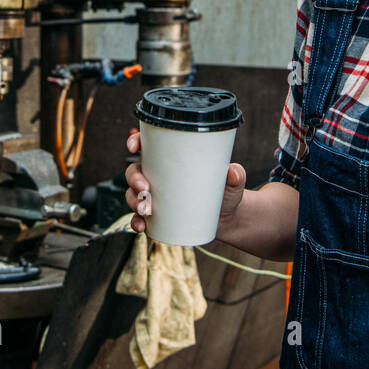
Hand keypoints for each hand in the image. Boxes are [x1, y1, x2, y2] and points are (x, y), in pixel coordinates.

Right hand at [124, 128, 246, 234]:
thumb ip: (236, 176)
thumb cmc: (226, 192)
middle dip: (134, 179)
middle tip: (146, 189)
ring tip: (146, 210)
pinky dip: (136, 222)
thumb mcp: (232, 183)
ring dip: (133, 202)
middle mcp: (158, 175)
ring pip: (133, 195)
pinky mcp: (156, 216)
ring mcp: (155, 196)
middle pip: (134, 171)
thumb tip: (233, 171)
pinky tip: (142, 226)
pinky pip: (138, 218)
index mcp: (171, 159)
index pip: (147, 145)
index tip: (134, 146)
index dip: (135, 142)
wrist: (226, 219)